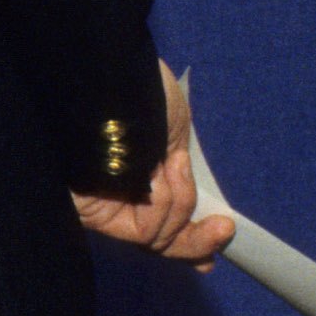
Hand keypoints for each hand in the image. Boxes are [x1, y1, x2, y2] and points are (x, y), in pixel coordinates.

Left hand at [73, 62, 233, 267]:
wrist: (115, 74)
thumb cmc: (142, 93)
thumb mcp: (173, 134)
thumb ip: (179, 175)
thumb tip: (196, 208)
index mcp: (133, 175)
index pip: (158, 222)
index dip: (191, 239)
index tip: (219, 239)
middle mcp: (115, 194)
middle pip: (157, 240)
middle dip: (196, 240)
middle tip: (224, 228)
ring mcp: (103, 204)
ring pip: (154, 237)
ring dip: (180, 206)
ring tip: (173, 167)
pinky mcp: (91, 210)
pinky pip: (142, 229)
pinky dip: (165, 206)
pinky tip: (164, 174)